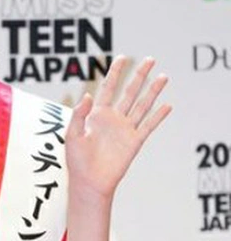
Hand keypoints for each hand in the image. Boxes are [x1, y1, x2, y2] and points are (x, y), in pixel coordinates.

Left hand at [65, 56, 171, 199]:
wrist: (89, 182)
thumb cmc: (77, 161)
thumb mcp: (72, 135)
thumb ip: (79, 114)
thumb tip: (88, 95)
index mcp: (96, 115)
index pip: (108, 88)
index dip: (115, 73)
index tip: (122, 58)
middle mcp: (113, 119)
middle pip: (129, 92)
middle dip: (139, 76)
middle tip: (150, 59)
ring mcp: (125, 130)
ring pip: (142, 105)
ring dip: (153, 91)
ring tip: (163, 76)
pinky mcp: (134, 142)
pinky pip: (148, 126)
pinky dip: (158, 116)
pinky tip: (167, 105)